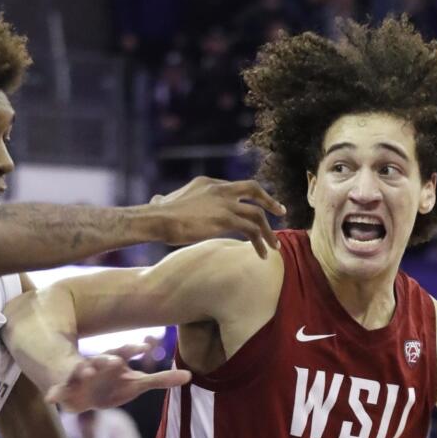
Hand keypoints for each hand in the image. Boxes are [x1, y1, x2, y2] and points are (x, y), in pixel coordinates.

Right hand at [46, 344, 190, 411]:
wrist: (79, 392)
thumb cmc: (112, 386)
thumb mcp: (136, 384)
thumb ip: (161, 380)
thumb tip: (190, 376)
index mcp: (113, 361)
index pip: (125, 351)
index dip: (134, 349)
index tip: (145, 346)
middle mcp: (96, 365)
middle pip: (103, 359)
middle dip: (108, 360)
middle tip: (115, 361)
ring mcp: (79, 376)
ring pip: (81, 371)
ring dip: (83, 370)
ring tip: (85, 371)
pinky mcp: (65, 390)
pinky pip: (58, 391)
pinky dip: (54, 394)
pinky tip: (50, 399)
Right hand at [151, 176, 283, 257]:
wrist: (158, 219)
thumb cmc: (157, 215)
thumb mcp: (163, 201)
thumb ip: (164, 199)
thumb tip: (156, 199)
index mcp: (208, 183)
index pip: (235, 188)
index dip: (246, 200)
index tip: (254, 209)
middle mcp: (220, 189)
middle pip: (253, 189)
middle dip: (269, 201)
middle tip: (281, 211)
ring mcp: (225, 203)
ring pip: (258, 214)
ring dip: (269, 231)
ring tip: (275, 246)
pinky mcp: (226, 219)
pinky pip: (252, 231)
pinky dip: (260, 243)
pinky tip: (262, 254)